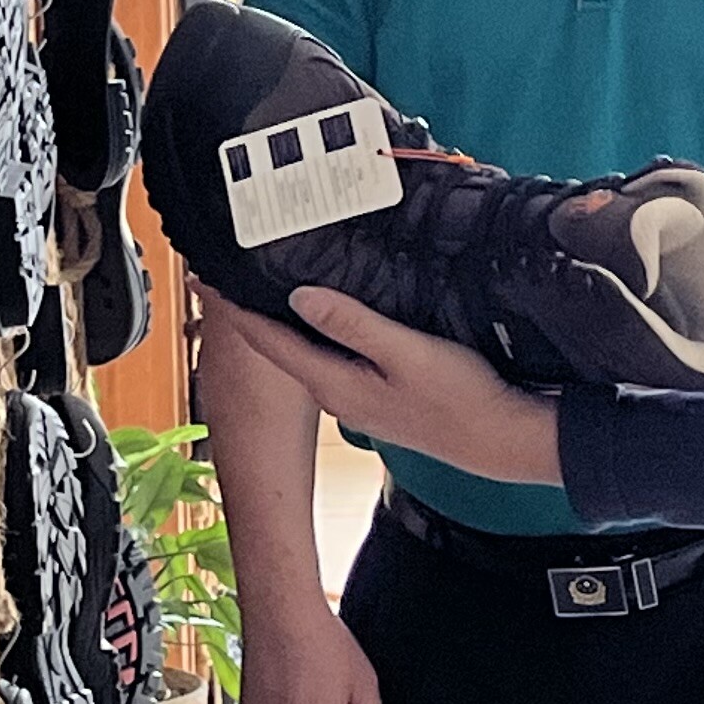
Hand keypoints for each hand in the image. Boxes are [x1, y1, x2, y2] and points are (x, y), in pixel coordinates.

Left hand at [208, 286, 565, 488]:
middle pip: (277, 342)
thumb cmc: (459, 400)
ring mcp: (354, 393)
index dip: (231, 307)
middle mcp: (334, 390)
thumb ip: (351, 323)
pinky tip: (322, 308)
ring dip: (282, 314)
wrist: (500, 439)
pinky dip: (315, 326)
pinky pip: (329, 351)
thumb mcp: (405, 353)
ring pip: (302, 346)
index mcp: (332, 383)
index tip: (203, 276)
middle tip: (230, 264)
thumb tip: (298, 295)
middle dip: (250, 306)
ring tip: (265, 277)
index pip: (265, 339)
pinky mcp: (375, 390)